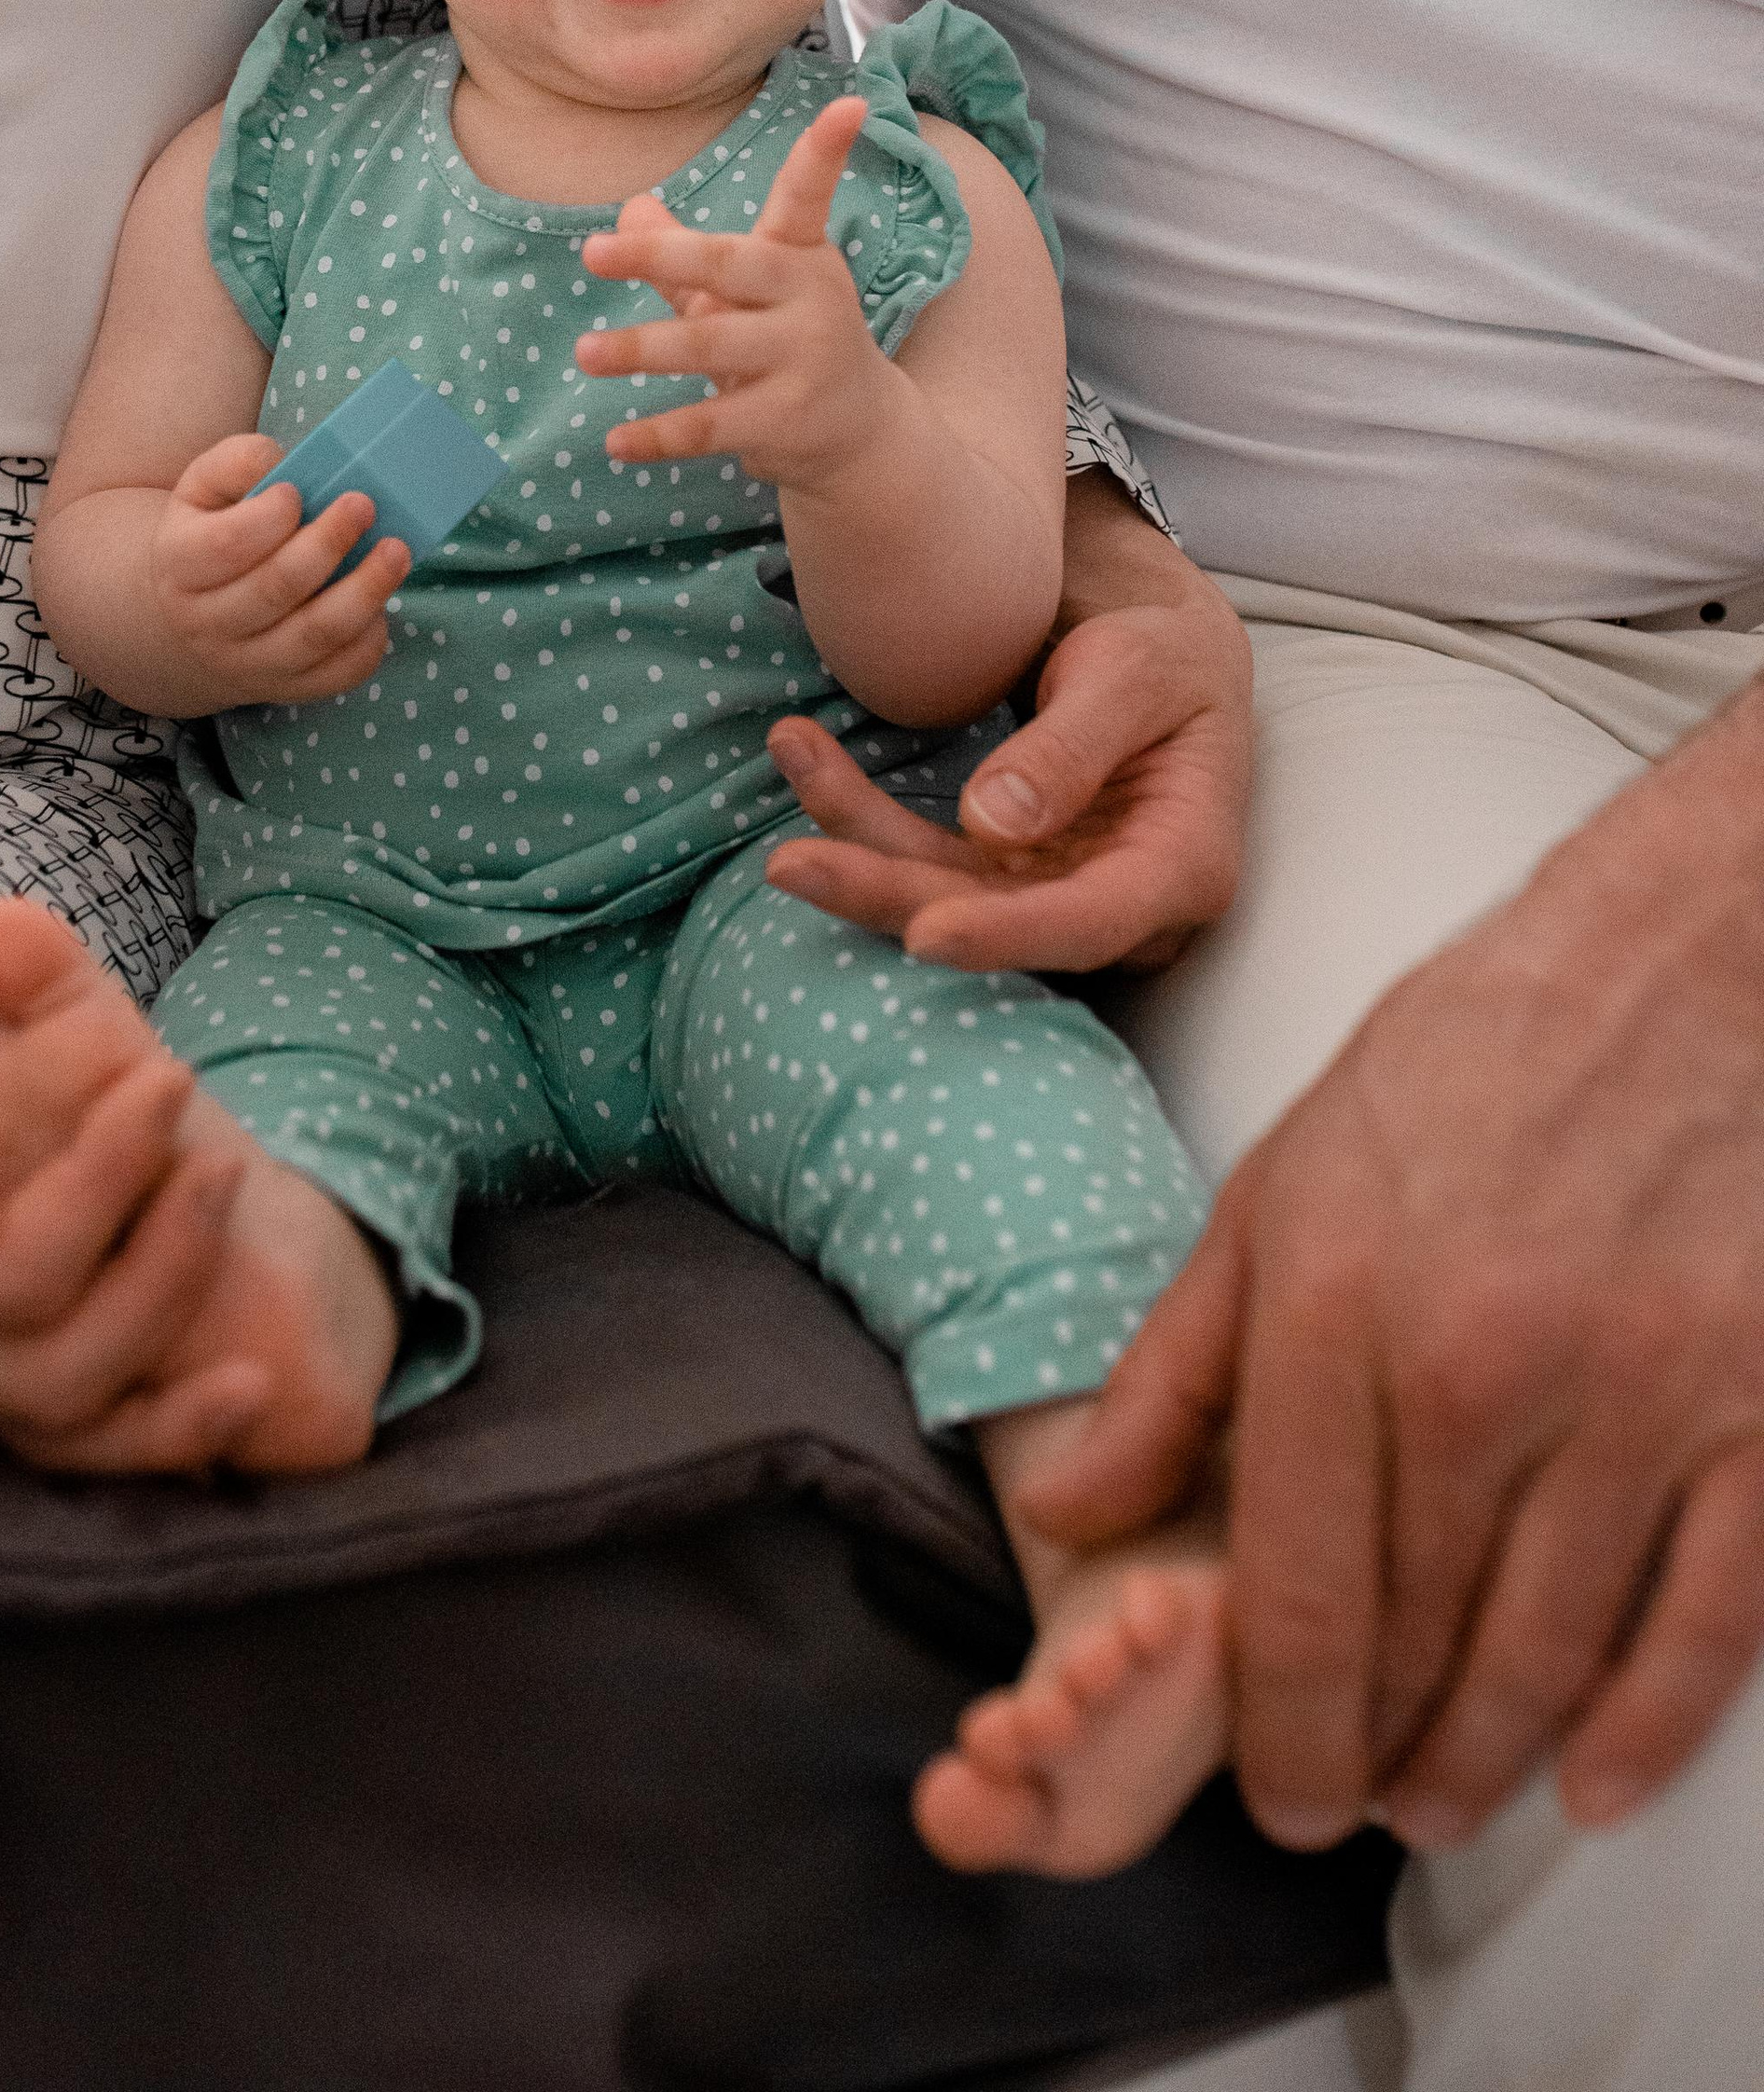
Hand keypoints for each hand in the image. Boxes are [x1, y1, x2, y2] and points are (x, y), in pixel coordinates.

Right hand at [0, 824, 262, 1468]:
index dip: (101, 1188)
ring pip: (70, 1398)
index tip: (166, 1080)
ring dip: (168, 1306)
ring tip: (225, 1192)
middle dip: (157, 1255)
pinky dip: (157, 1416)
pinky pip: (73, 1408)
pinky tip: (246, 1392)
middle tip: (214, 1136)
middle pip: (48, 1353)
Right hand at [148, 431, 413, 709]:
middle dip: (326, 544)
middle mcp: (206, 624)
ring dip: (365, 592)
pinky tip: (381, 602)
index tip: (295, 491)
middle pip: (274, 590)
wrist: (192, 616)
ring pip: (314, 635)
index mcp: (178, 566)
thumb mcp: (202, 490)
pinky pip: (338, 673)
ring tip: (396, 551)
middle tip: (364, 504)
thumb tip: (279, 462)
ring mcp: (248, 665)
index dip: (265, 519)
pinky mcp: (287, 689)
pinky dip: (369, 638)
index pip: (223, 547)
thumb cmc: (211, 533)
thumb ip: (234, 464)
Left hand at [576, 97, 889, 491]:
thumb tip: (630, 206)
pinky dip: (660, 435)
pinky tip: (616, 443)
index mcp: (798, 254)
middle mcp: (809, 298)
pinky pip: (711, 425)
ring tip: (585, 353)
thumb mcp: (739, 293)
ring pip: (710, 348)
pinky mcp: (787, 419)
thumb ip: (684, 256)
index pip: (807, 195)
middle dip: (659, 257)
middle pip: (728, 265)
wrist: (857, 432)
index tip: (850, 103)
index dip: (825, 151)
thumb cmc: (784, 341)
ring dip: (642, 351)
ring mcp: (803, 359)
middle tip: (592, 252)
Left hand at [763, 480, 1251, 973]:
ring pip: (942, 893)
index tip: (925, 934)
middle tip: (792, 864)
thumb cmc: (1169, 663)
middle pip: (993, 919)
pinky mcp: (1004, 877)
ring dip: (855, 843)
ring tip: (790, 755)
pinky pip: (924, 858)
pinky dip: (861, 815)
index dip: (1008, 936)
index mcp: (1182, 868)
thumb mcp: (1138, 676)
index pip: (1091, 921)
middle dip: (888, 895)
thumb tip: (991, 824)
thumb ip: (1071, 748)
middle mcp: (1118, 906)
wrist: (1167, 667)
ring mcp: (1053, 896)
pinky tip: (804, 754)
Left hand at [1022, 682, 1763, 1851]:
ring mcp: (1632, 1399)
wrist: (1676, 968)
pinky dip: (1644, 1729)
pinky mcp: (1756, 1414)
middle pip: (1415, 1646)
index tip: (1273, 1794)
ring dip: (1488, 1759)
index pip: (1291, 1595)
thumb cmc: (1464, 1067)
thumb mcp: (1281, 1188)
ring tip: (1445, 1800)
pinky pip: (1703, 1626)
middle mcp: (1479, 1369)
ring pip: (1546, 1658)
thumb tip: (1075, 1509)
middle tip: (1352, 1803)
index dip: (1277, 1730)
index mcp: (1339, 1310)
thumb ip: (1174, 1367)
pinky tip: (1591, 1781)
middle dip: (1373, 1756)